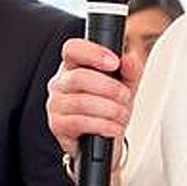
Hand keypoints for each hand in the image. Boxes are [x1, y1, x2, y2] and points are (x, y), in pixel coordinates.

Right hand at [45, 37, 144, 154]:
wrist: (107, 136)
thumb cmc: (110, 105)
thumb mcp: (126, 84)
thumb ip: (130, 70)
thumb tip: (130, 60)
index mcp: (74, 66)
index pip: (72, 49)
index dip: (93, 53)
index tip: (115, 63)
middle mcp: (61, 82)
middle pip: (78, 77)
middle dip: (109, 88)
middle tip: (124, 95)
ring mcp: (56, 104)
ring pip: (80, 102)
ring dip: (108, 109)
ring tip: (121, 114)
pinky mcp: (57, 125)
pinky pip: (78, 123)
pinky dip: (101, 125)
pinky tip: (112, 127)